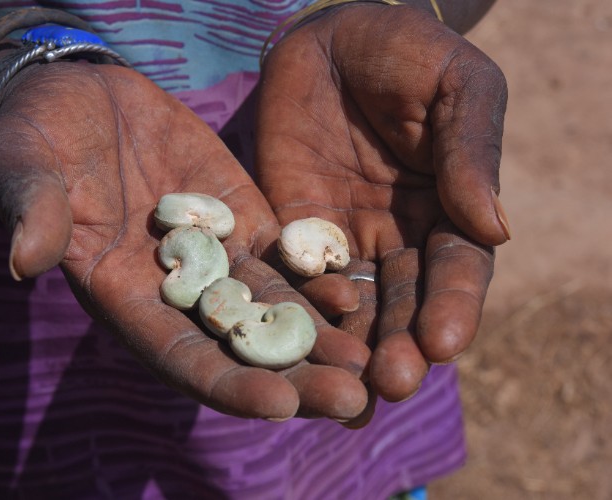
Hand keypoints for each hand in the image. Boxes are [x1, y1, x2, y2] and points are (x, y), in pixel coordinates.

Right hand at [0, 61, 370, 421]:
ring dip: (322, 337)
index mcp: (123, 297)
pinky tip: (361, 291)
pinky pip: (283, 254)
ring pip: (273, 309)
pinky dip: (317, 276)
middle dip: (295, 376)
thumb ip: (35, 213)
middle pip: (240, 348)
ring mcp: (214, 254)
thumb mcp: (25, 169)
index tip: (280, 405)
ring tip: (373, 360)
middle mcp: (175, 290)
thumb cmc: (36, 137)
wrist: (77, 97)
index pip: (178, 357)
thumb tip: (25, 259)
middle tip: (351, 400)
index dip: (227, 383)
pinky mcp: (239, 216)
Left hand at [256, 4, 508, 401]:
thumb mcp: (455, 86)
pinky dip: (299, 317)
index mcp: (451, 208)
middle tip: (390, 385)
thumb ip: (471, 152)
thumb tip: (497, 229)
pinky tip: (293, 356)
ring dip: (353, 352)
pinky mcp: (294, 234)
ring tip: (347, 397)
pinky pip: (296, 280)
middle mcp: (402, 237)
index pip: (457, 268)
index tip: (443, 343)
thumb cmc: (405, 51)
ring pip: (355, 308)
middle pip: (406, 303)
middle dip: (400, 346)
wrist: (329, 37)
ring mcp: (346, 240)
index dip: (453, 305)